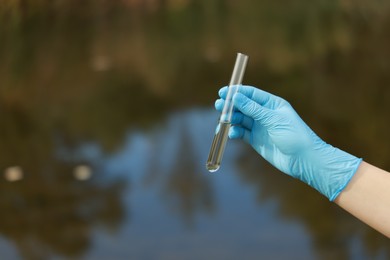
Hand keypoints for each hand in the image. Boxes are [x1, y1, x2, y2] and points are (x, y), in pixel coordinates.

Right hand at [215, 85, 361, 200]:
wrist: (303, 159)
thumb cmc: (294, 135)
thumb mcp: (273, 119)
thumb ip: (253, 109)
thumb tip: (235, 96)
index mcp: (271, 103)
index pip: (250, 94)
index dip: (236, 92)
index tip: (223, 93)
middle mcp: (264, 113)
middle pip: (242, 106)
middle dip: (230, 105)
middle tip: (219, 106)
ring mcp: (259, 127)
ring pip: (239, 119)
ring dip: (230, 119)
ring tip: (223, 121)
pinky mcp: (255, 140)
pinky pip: (240, 132)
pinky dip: (234, 131)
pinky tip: (231, 133)